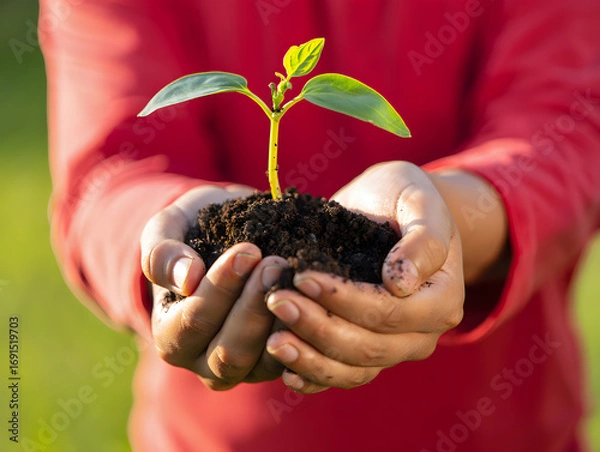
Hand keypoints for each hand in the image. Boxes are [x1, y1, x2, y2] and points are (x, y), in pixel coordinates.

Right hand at [141, 185, 287, 389]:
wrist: (231, 236)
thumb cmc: (195, 232)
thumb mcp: (169, 229)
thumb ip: (163, 253)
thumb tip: (186, 279)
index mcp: (172, 336)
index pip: (194, 322)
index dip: (221, 288)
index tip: (247, 252)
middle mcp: (206, 362)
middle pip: (230, 351)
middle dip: (254, 306)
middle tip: (276, 264)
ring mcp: (246, 368)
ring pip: (264, 361)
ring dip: (282, 318)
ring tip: (294, 276)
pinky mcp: (279, 364)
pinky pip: (295, 358)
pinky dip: (305, 330)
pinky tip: (314, 296)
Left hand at [264, 161, 464, 392]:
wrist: (388, 210)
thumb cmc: (403, 200)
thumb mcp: (418, 201)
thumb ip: (422, 239)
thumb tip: (402, 284)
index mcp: (441, 299)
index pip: (388, 312)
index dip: (343, 300)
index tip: (303, 277)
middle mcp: (422, 334)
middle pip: (368, 347)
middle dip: (318, 327)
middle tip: (275, 301)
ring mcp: (394, 348)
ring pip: (354, 370)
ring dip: (311, 359)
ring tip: (273, 341)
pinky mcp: (368, 353)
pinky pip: (344, 376)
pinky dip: (315, 378)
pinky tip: (285, 371)